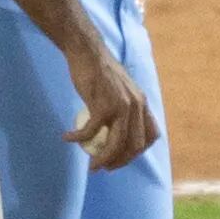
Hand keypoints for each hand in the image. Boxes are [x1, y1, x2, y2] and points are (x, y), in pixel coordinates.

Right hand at [64, 34, 155, 172]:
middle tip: (103, 166)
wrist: (88, 52)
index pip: (152, 136)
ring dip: (102, 160)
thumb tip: (121, 130)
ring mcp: (120, 106)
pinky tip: (67, 137)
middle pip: (134, 146)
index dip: (139, 151)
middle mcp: (136, 106)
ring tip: (90, 165)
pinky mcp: (101, 105)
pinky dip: (77, 138)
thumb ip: (126, 108)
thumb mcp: (122, 90)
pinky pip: (90, 132)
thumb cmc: (101, 71)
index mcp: (142, 103)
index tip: (123, 156)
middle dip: (120, 162)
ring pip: (115, 145)